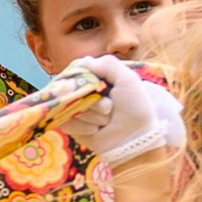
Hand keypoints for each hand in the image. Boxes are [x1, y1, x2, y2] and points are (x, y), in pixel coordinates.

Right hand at [67, 57, 185, 162]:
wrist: (133, 140)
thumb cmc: (134, 109)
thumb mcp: (128, 79)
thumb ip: (108, 64)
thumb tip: (84, 61)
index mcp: (100, 80)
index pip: (80, 70)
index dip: (86, 78)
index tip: (98, 86)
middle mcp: (86, 93)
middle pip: (73, 88)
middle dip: (93, 100)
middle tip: (109, 108)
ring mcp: (77, 109)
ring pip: (71, 105)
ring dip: (91, 115)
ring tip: (106, 121)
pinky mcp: (71, 126)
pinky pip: (66, 121)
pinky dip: (83, 126)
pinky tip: (96, 130)